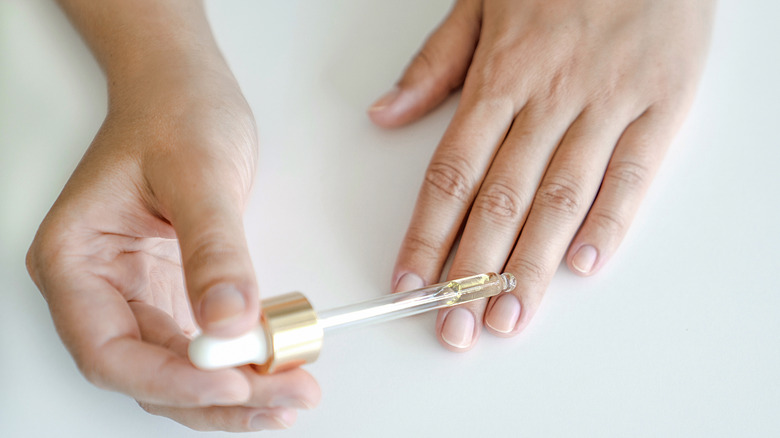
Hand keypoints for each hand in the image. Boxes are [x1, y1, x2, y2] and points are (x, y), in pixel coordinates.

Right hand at [26, 59, 319, 429]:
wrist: (184, 88)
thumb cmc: (174, 112)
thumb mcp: (198, 174)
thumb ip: (215, 250)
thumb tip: (230, 321)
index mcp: (75, 260)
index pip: (108, 350)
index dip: (170, 380)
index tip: (232, 382)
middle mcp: (100, 288)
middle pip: (147, 374)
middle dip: (217, 397)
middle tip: (284, 399)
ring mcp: (138, 295)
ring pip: (178, 371)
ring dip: (234, 392)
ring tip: (291, 394)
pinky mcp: (174, 293)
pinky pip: (203, 347)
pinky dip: (239, 366)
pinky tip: (276, 373)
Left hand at [369, 0, 713, 348]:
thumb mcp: (479, 1)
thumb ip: (434, 66)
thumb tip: (385, 115)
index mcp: (501, 76)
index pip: (452, 172)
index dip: (427, 232)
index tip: (409, 279)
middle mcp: (549, 97)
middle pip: (501, 198)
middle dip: (472, 271)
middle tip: (454, 325)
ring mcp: (607, 105)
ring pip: (561, 197)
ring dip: (532, 265)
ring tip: (508, 317)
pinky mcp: (661, 106)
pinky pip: (633, 173)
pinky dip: (609, 221)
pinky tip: (582, 264)